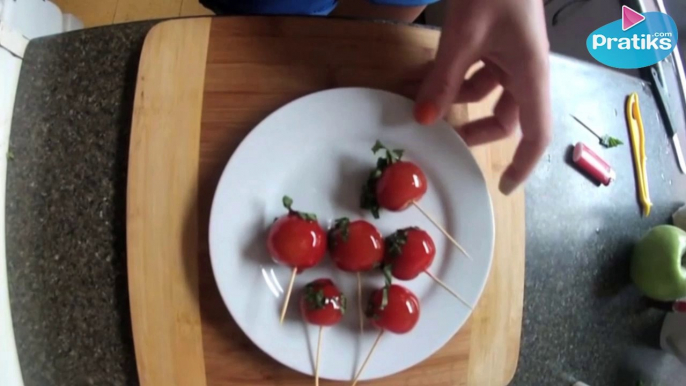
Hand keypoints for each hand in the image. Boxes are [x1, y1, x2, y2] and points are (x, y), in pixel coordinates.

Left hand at [414, 0, 551, 194]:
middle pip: (505, 117)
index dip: (523, 165)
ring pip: (483, 93)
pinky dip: (450, 76)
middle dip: (471, 128)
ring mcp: (510, 56)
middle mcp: (524, 70)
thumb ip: (443, 80)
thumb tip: (423, 118)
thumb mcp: (463, 38)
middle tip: (442, 136)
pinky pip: (474, 70)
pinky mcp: (495, 43)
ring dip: (451, 98)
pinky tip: (421, 75)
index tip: (503, 187)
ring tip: (416, 99)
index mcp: (531, 74)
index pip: (536, 134)